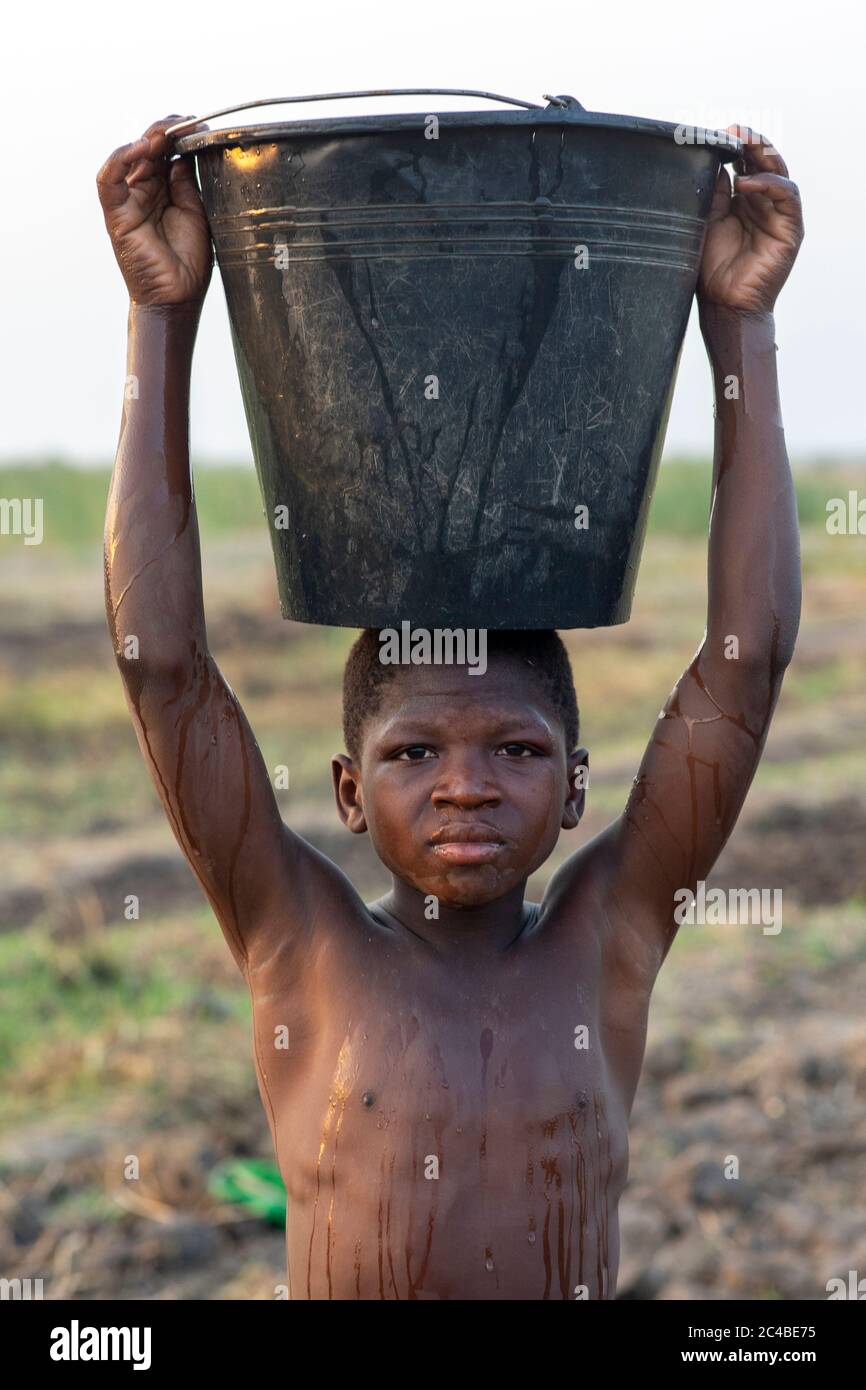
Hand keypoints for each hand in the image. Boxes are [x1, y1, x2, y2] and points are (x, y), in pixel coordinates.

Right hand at [96, 115, 212, 305]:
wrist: (178, 298)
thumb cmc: (188, 263)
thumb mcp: (197, 213)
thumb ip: (188, 183)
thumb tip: (186, 152)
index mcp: (165, 190)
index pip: (167, 152)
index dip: (180, 136)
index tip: (200, 126)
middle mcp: (144, 191)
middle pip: (148, 148)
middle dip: (165, 131)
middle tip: (186, 123)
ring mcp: (128, 201)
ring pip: (128, 157)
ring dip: (147, 140)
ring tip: (166, 133)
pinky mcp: (116, 214)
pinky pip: (109, 180)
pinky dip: (120, 159)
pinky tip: (140, 148)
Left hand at [698, 127, 803, 314]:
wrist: (723, 305)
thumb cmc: (712, 271)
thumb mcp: (706, 222)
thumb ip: (712, 193)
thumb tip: (713, 161)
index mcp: (742, 202)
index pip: (744, 164)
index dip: (734, 146)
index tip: (718, 133)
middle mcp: (762, 204)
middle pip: (763, 163)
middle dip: (750, 142)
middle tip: (734, 128)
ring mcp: (778, 215)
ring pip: (778, 172)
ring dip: (762, 154)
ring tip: (743, 142)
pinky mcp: (790, 228)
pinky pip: (786, 196)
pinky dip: (768, 184)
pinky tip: (745, 182)